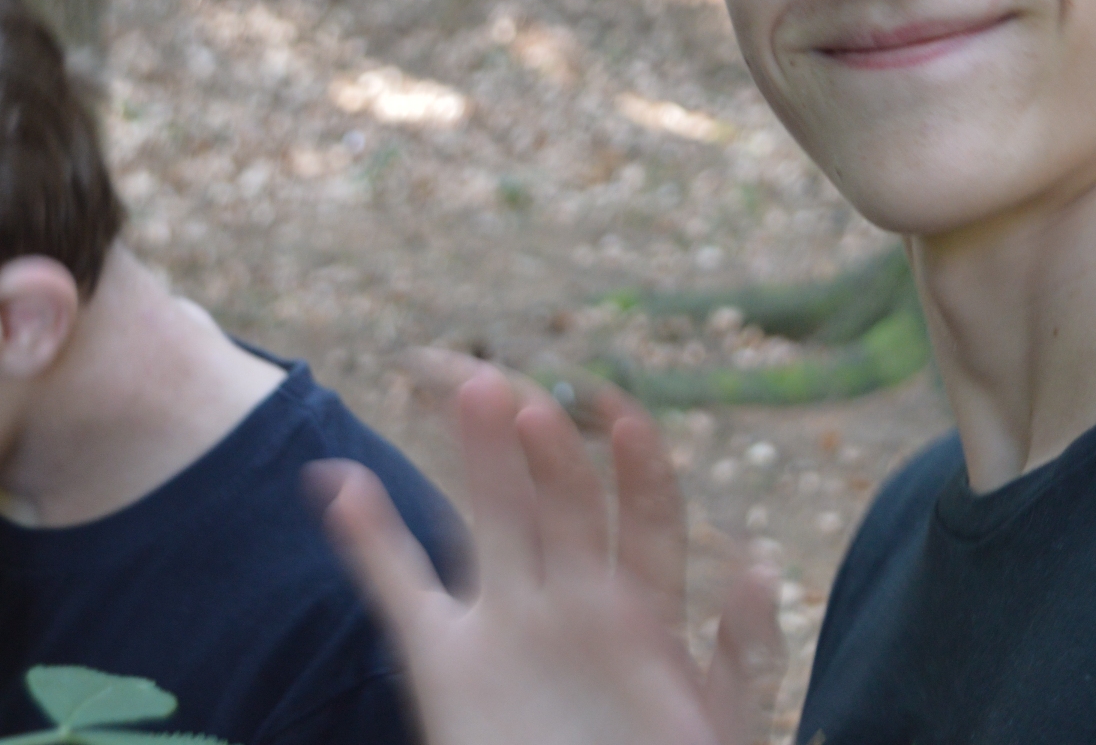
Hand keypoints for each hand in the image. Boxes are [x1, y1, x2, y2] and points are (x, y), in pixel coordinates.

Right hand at [319, 366, 784, 744]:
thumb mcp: (721, 727)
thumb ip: (742, 654)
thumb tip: (759, 569)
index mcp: (638, 614)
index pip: (647, 522)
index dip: (642, 470)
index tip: (630, 420)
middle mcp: (571, 604)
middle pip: (562, 502)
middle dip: (549, 446)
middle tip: (532, 390)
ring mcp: (503, 625)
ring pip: (490, 518)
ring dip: (482, 454)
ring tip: (470, 385)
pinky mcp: (441, 664)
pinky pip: (395, 585)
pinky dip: (365, 536)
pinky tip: (336, 483)